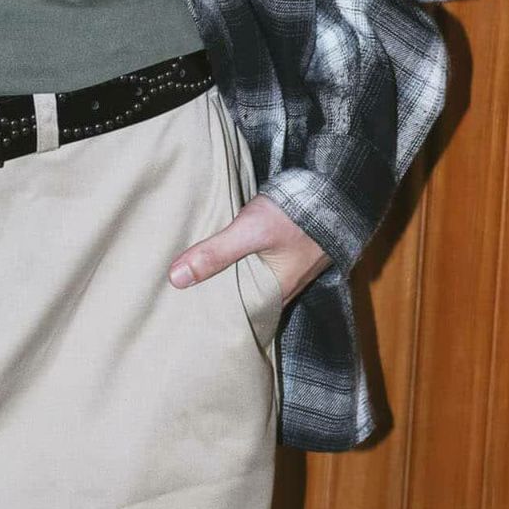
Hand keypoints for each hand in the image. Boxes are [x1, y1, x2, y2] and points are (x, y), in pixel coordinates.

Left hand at [168, 195, 331, 305]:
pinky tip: (224, 254)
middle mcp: (283, 288)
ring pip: (251, 281)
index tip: (188, 317)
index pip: (241, 319)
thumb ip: (215, 253)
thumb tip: (176, 278)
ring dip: (230, 278)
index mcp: (276, 295)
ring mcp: (287, 270)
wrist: (332, 190)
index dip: (216, 319)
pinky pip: (259, 265)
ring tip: (196, 279)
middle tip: (185, 299)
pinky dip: (241, 262)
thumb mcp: (250, 231)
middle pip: (244, 300)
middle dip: (219, 298)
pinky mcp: (286, 251)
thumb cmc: (295, 215)